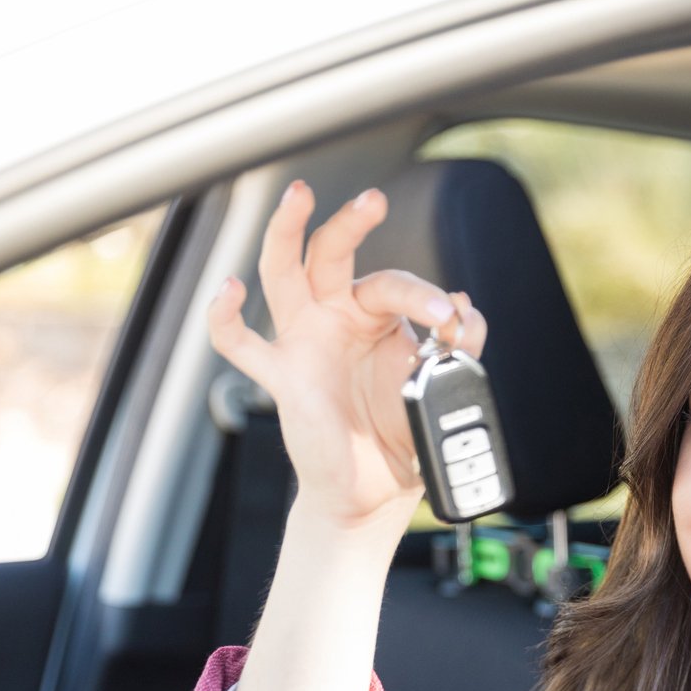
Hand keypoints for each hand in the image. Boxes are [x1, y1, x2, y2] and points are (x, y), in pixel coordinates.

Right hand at [205, 180, 488, 528]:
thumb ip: (458, 350)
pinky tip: (228, 289)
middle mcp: (335, 318)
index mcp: (375, 317)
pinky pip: (240, 343)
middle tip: (374, 199)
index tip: (450, 321)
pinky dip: (225, 316)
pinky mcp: (281, 376)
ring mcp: (303, 342)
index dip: (424, 296)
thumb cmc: (400, 438)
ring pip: (283, 273)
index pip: (394, 284)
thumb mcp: (439, 389)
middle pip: (332, 253)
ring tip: (298, 195)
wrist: (374, 495)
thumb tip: (466, 308)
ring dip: (287, 231)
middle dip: (349, 221)